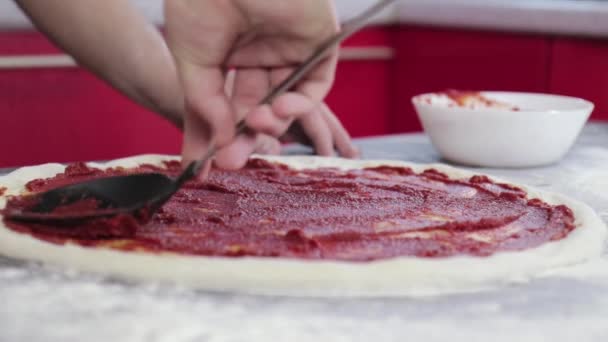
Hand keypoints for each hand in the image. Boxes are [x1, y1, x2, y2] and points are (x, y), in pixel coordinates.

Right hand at [165, 0, 349, 172]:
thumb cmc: (201, 0)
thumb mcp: (192, 59)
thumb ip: (205, 103)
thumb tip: (220, 143)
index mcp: (227, 54)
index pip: (224, 104)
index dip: (216, 135)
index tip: (208, 165)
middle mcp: (259, 54)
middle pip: (255, 108)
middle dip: (245, 137)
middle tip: (232, 161)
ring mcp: (289, 50)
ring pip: (286, 102)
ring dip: (273, 122)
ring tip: (257, 122)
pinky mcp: (318, 44)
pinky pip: (316, 86)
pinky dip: (302, 105)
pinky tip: (282, 109)